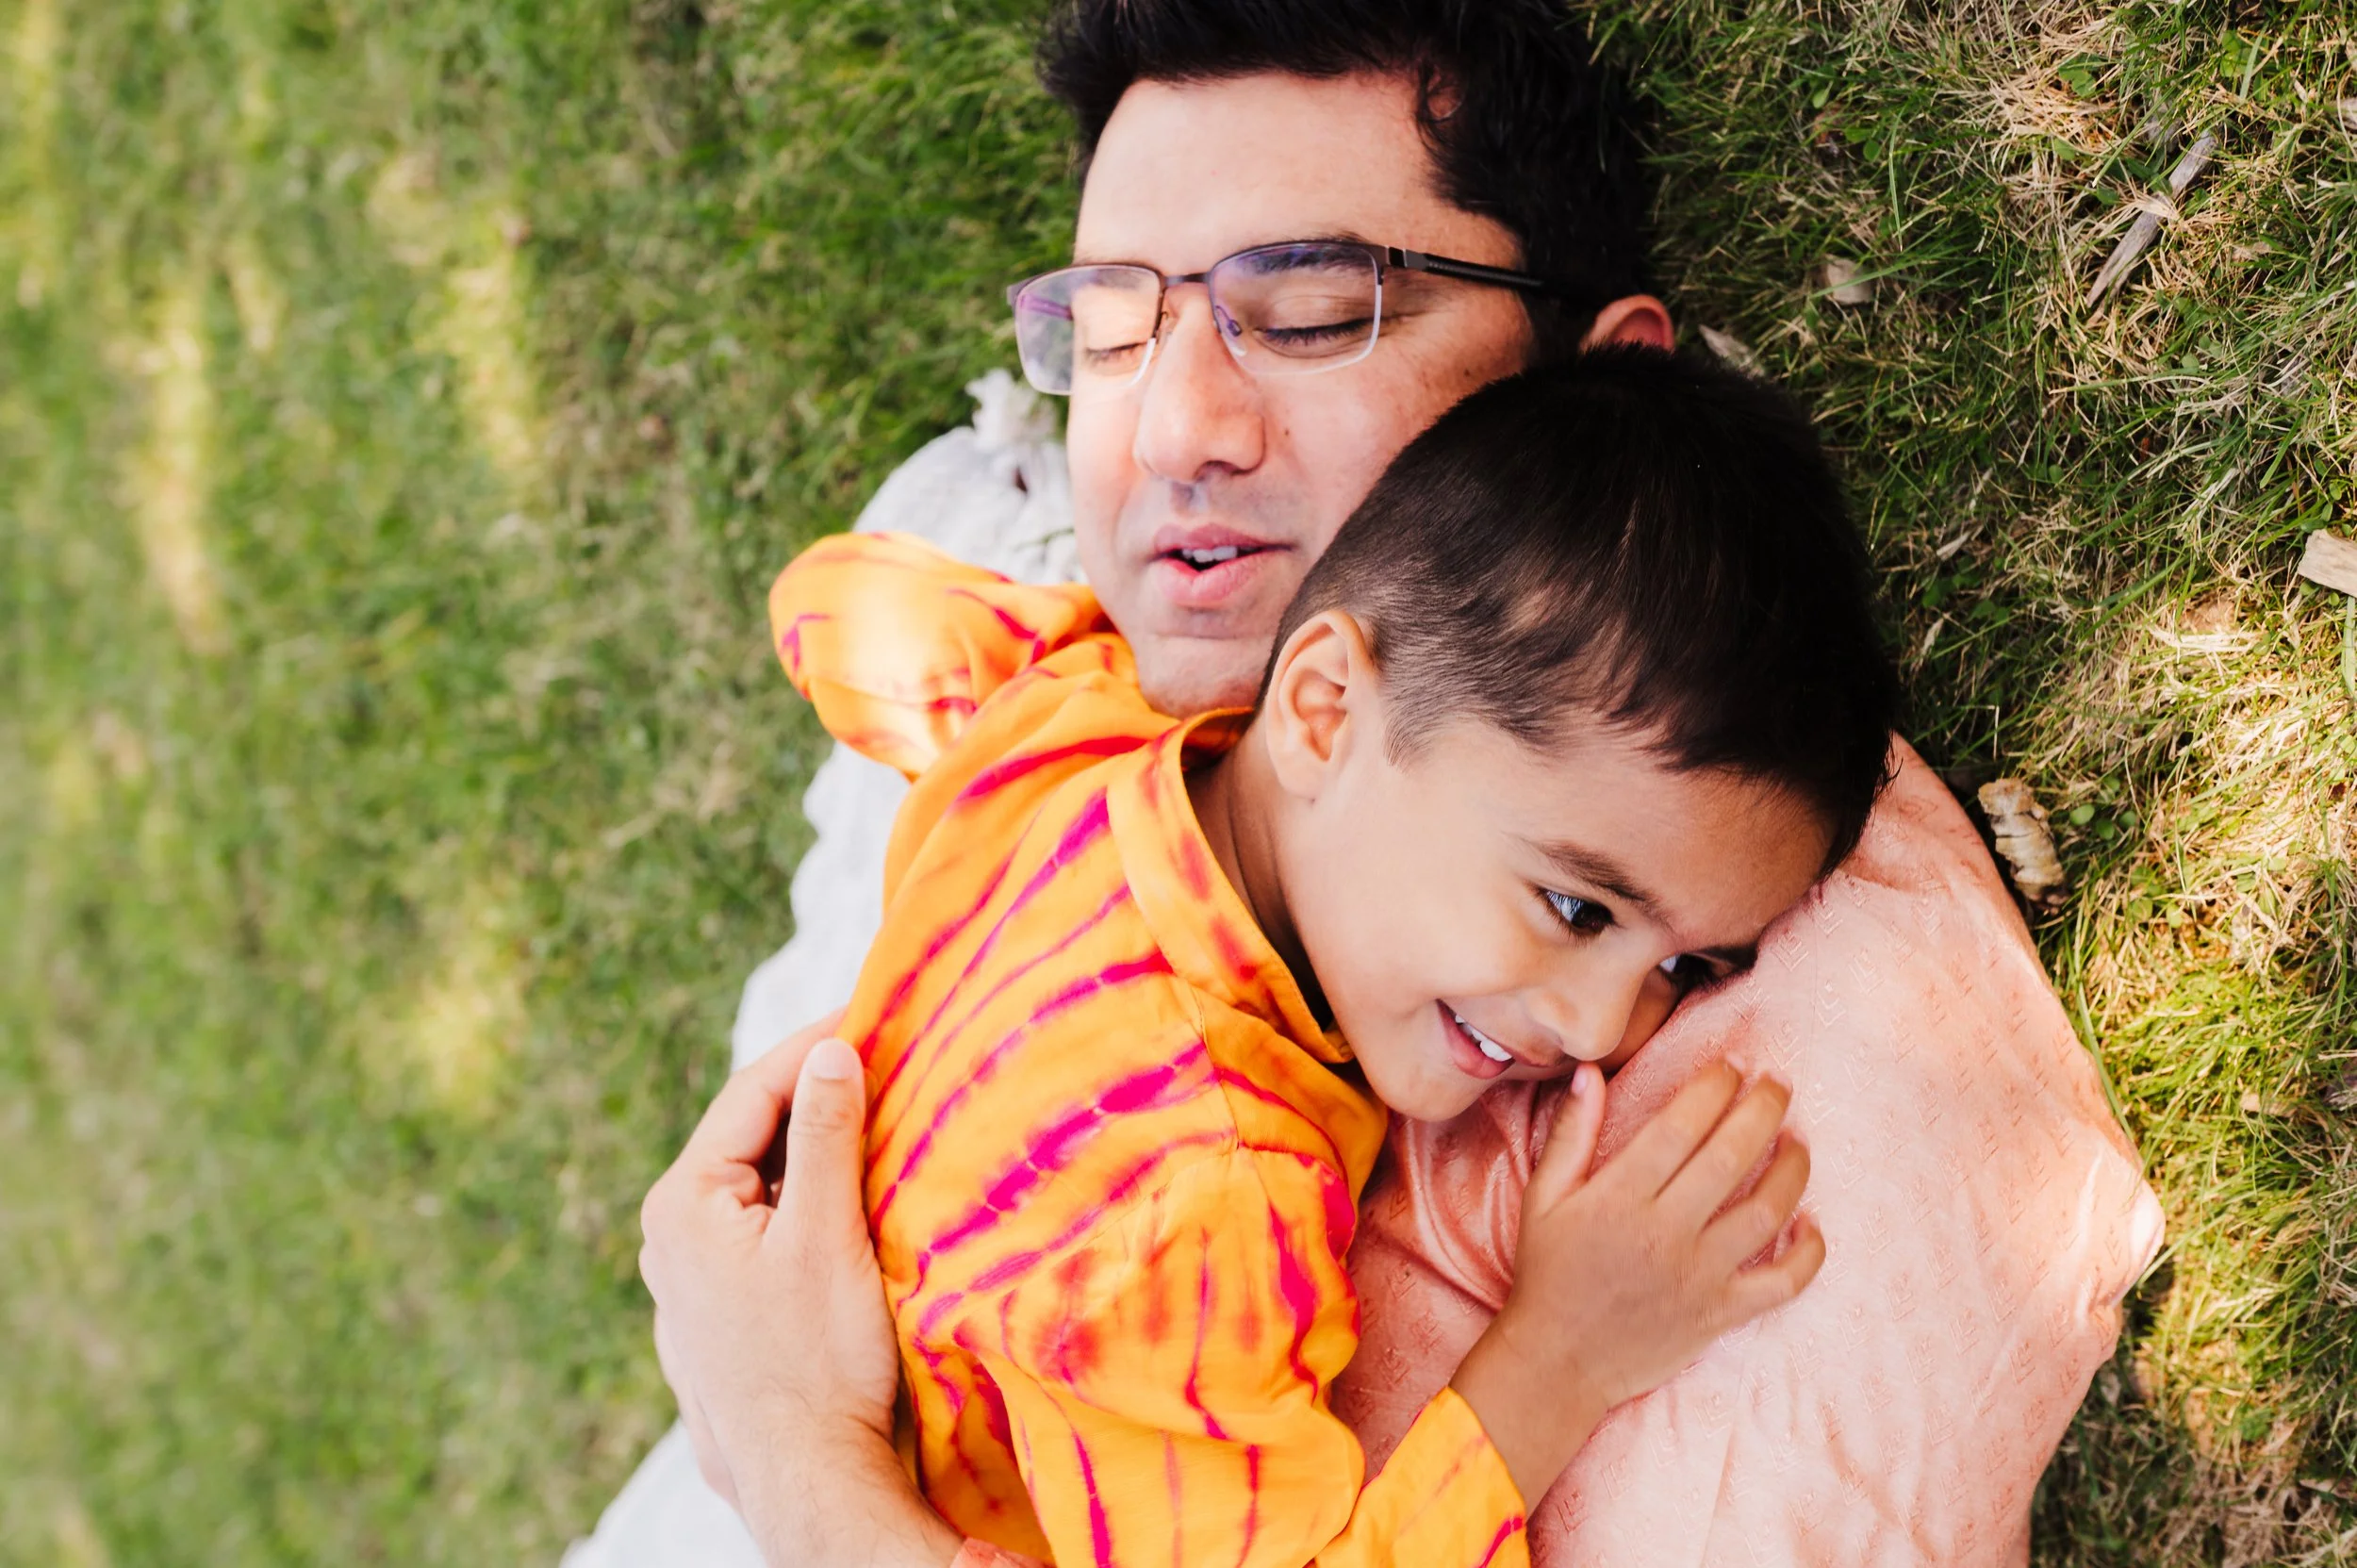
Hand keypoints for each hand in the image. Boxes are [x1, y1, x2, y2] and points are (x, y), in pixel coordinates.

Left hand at [637, 1014, 959, 1567]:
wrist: (808, 1481)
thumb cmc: (817, 1360)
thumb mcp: (826, 1232)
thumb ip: (824, 1135)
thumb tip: (830, 1049)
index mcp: (682, 1204)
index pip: (751, 1092)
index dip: (812, 1045)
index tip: (869, 1011)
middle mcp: (669, 1237)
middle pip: (750, 1137)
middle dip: (814, 1095)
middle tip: (882, 1054)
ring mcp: (688, 1282)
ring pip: (756, 1187)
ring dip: (812, 1151)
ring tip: (876, 1116)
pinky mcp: (719, 1316)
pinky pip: (761, 1231)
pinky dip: (804, 1201)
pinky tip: (850, 1200)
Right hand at [1451, 1060, 1823, 1504]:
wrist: (1556, 1362)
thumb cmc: (1548, 1273)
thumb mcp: (1542, 1198)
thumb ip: (1570, 1133)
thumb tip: (1588, 1073)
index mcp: (1618, 1198)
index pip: (1680, 1126)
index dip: (1713, 1088)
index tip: (1731, 1065)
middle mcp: (1663, 1232)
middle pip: (1730, 1156)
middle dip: (1762, 1109)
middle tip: (1777, 1083)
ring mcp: (1697, 1276)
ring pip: (1765, 1211)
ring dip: (1791, 1169)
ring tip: (1797, 1141)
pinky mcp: (1719, 1314)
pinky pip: (1781, 1283)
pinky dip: (1807, 1254)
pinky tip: (1811, 1224)